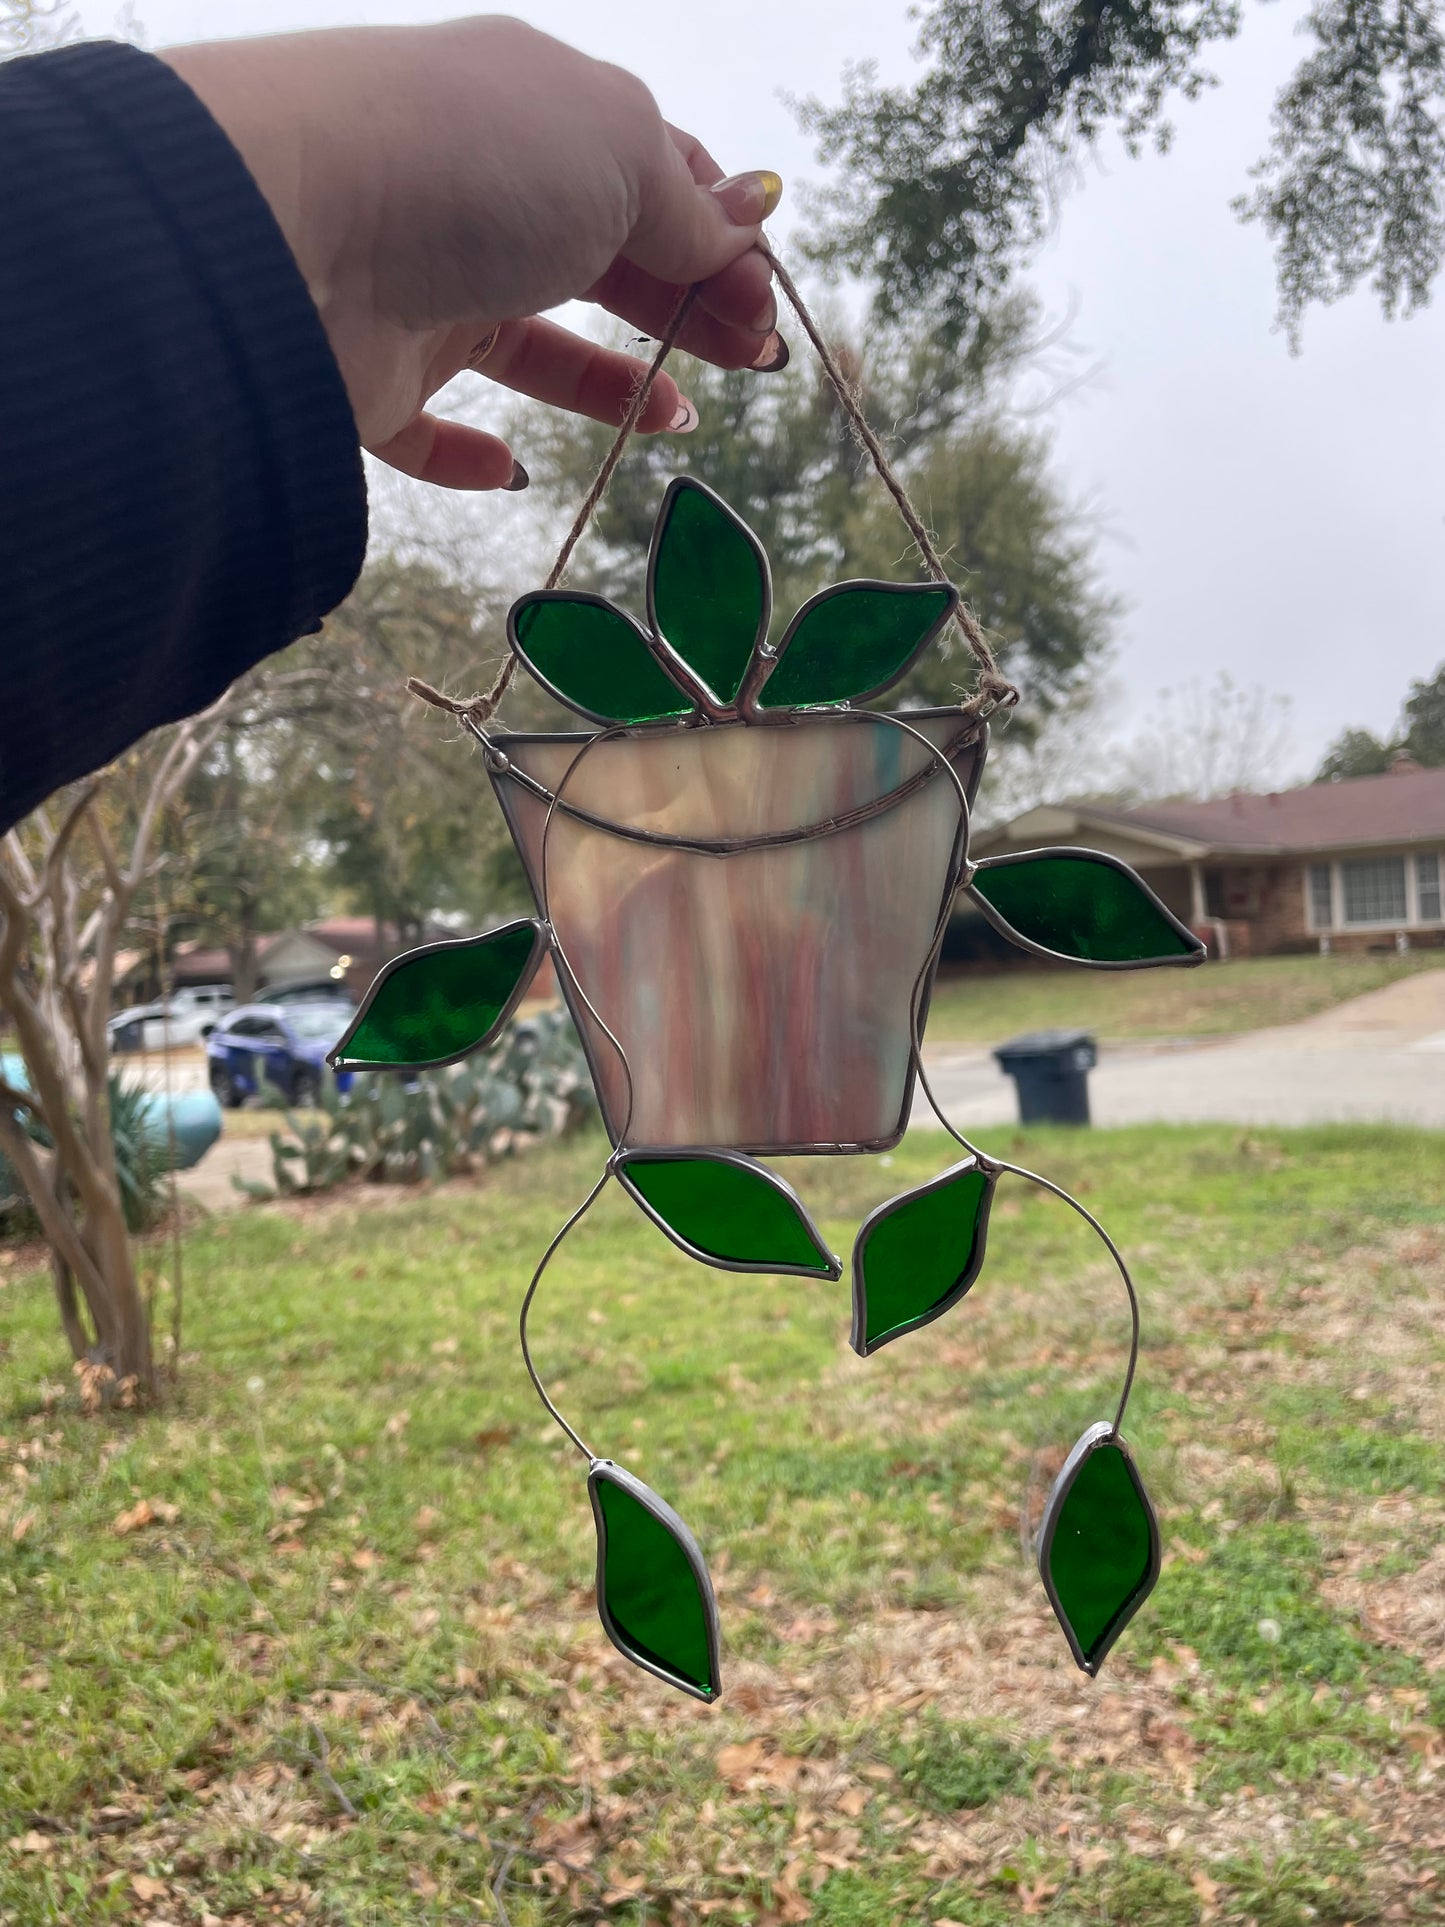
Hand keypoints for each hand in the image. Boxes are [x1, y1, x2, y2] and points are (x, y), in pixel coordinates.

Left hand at [162, 17, 784, 489]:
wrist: (292, 226)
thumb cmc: (473, 162)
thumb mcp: (617, 157)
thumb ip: (687, 203)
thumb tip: (751, 216)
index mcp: (535, 112)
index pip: (646, 168)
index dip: (716, 233)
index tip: (765, 301)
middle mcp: (476, 192)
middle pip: (600, 256)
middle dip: (684, 303)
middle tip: (752, 360)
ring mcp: (419, 284)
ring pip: (526, 345)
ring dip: (607, 382)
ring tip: (676, 418)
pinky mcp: (369, 378)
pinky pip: (424, 428)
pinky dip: (469, 458)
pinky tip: (512, 467)